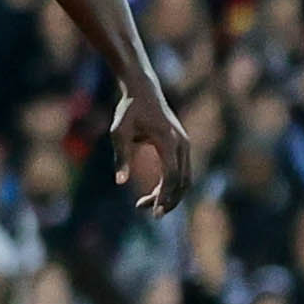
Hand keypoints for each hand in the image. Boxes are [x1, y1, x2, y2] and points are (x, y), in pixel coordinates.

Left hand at [110, 83, 190, 214]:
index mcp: (169, 142)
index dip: (164, 196)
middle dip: (168, 200)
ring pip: (185, 178)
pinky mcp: (182, 145)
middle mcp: (182, 144)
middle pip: (183, 181)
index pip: (171, 176)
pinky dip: (170, 184)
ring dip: (169, 194)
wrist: (143, 90)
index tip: (153, 213)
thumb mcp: (119, 132)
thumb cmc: (129, 110)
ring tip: (143, 204)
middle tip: (148, 212)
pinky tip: (153, 192)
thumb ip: (121, 156)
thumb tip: (120, 182)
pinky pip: (181, 171)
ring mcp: (185, 144)